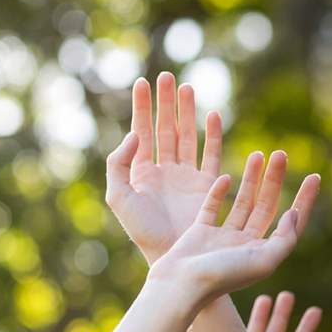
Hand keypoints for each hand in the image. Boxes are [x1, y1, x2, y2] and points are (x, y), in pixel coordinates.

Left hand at [106, 73, 222, 263]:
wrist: (170, 255)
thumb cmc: (141, 231)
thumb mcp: (119, 196)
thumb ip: (119, 163)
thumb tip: (134, 135)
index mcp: (141, 171)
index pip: (142, 130)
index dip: (142, 107)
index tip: (142, 82)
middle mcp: (164, 169)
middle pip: (166, 127)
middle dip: (166, 102)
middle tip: (167, 76)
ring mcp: (186, 176)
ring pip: (188, 135)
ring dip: (187, 112)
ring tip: (187, 87)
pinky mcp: (206, 184)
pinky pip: (210, 153)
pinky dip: (212, 134)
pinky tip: (213, 115)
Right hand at [148, 148, 320, 310]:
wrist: (181, 284)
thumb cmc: (222, 276)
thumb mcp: (264, 261)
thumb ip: (284, 239)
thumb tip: (293, 214)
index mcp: (263, 254)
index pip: (290, 222)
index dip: (304, 200)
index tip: (314, 176)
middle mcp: (245, 245)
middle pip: (266, 206)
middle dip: (275, 180)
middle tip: (281, 154)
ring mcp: (222, 238)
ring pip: (242, 203)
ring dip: (251, 180)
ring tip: (257, 155)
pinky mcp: (200, 231)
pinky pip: (212, 207)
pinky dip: (218, 192)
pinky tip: (226, 177)